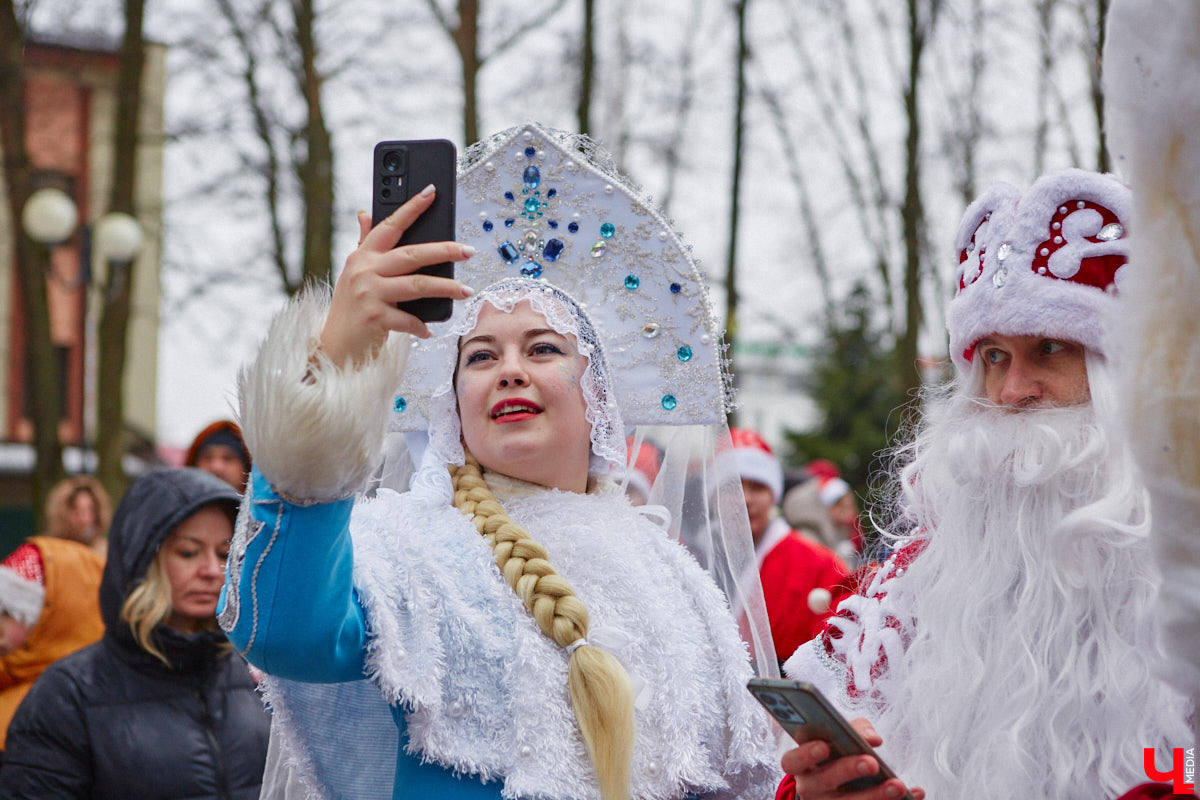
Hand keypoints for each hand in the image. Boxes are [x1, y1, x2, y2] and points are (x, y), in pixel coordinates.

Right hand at [319, 184, 474, 367]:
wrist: (334, 346)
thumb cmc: (351, 308)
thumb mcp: (355, 273)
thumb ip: (364, 244)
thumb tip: (365, 213)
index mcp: (362, 256)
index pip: (390, 225)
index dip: (411, 207)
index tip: (431, 191)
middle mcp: (364, 270)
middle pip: (412, 254)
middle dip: (444, 251)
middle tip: (469, 250)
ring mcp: (368, 293)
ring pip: (417, 284)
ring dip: (446, 288)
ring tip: (467, 290)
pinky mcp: (374, 317)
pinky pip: (408, 319)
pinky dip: (421, 325)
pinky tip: (429, 329)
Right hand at [781, 718, 923, 799]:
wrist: (839, 788)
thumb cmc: (837, 755)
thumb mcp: (839, 737)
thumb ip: (854, 729)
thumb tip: (872, 738)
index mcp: (802, 764)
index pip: (792, 761)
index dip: (806, 754)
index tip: (824, 746)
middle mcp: (811, 788)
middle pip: (823, 782)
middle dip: (847, 770)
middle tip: (870, 762)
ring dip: (876, 795)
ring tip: (898, 785)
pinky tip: (915, 794)